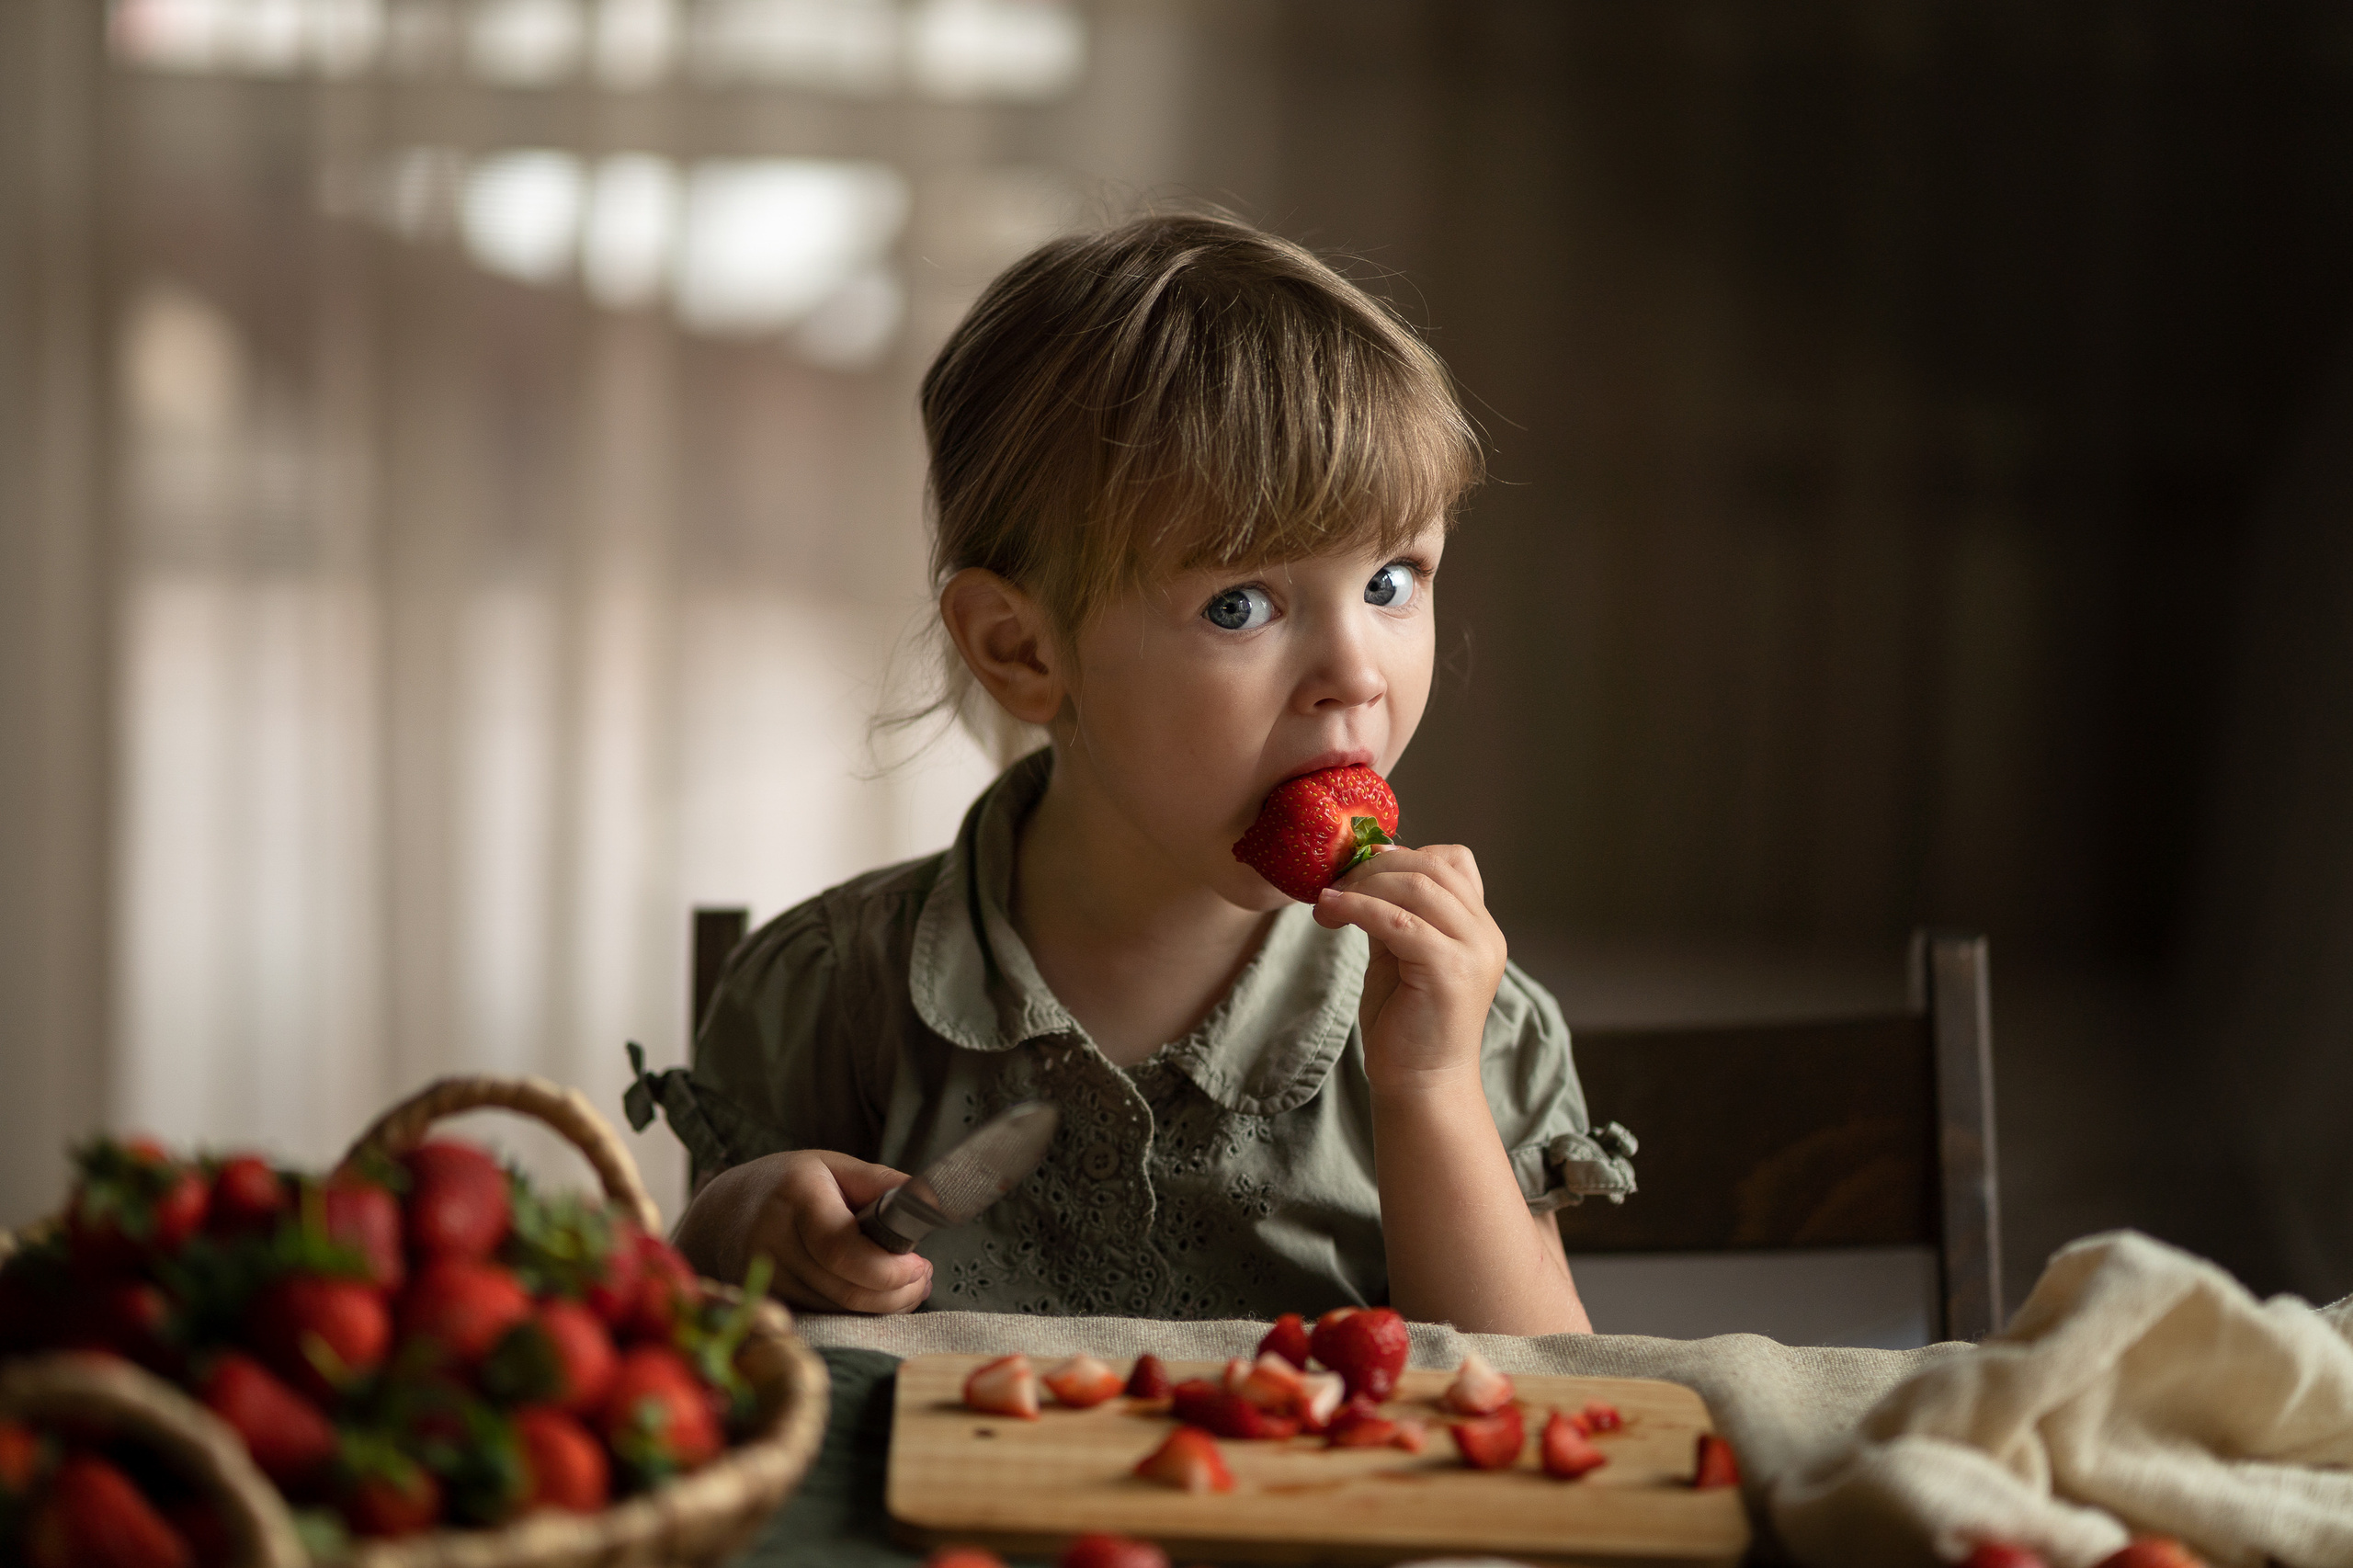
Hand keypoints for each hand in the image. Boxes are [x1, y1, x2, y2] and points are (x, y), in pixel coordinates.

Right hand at [672, 1149, 934, 1313]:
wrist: (724, 1214)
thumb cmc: (791, 1186)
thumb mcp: (834, 1166)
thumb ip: (880, 1183)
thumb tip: (926, 1203)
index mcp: (795, 1197)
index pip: (840, 1248)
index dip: (888, 1268)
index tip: (919, 1263)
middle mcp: (771, 1243)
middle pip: (846, 1290)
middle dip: (897, 1291)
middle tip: (923, 1275)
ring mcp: (764, 1281)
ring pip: (839, 1312)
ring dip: (885, 1305)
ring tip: (907, 1281)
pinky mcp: (766, 1307)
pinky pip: (825, 1320)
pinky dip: (858, 1313)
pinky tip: (874, 1293)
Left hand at [1313, 842, 1507, 1089]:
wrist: (1421, 1085)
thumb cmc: (1407, 1024)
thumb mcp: (1399, 954)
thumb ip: (1393, 913)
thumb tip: (1361, 873)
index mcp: (1479, 928)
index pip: (1453, 861)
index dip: (1404, 854)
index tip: (1358, 866)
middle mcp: (1485, 934)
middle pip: (1433, 867)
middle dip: (1376, 866)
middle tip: (1334, 882)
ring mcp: (1472, 952)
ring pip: (1417, 887)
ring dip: (1363, 885)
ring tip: (1327, 900)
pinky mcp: (1449, 971)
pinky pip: (1397, 921)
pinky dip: (1357, 908)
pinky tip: (1329, 913)